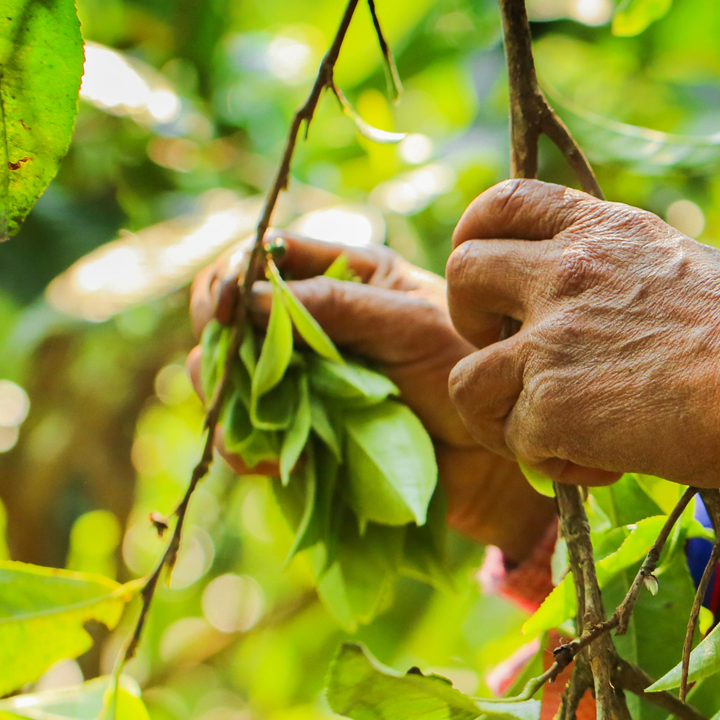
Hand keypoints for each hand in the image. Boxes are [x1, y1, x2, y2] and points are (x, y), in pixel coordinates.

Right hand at [187, 235, 553, 558]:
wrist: (499, 462)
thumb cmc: (471, 372)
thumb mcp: (414, 325)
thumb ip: (339, 305)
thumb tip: (251, 298)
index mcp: (346, 276)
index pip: (265, 256)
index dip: (233, 274)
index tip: (224, 305)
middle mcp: (315, 323)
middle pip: (230, 314)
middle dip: (220, 338)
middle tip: (229, 365)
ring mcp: (303, 380)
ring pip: (228, 377)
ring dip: (226, 396)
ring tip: (251, 417)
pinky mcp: (301, 435)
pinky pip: (247, 436)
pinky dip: (244, 445)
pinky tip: (262, 457)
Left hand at [445, 180, 719, 488]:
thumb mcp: (684, 263)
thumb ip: (627, 268)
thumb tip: (612, 298)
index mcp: (602, 231)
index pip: (505, 203)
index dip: (477, 235)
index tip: (487, 276)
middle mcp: (564, 272)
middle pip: (462, 274)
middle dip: (470, 320)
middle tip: (511, 357)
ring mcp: (550, 339)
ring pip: (466, 377)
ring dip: (498, 412)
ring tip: (550, 433)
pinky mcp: (551, 406)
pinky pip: (515, 441)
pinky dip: (551, 462)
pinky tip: (603, 464)